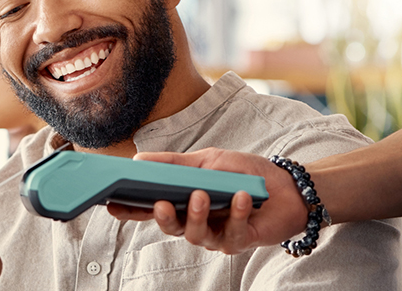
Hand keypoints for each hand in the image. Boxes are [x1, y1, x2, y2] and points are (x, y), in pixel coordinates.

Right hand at [106, 148, 307, 253]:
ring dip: (197, 215)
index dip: (129, 210)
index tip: (111, 204)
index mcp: (183, 202)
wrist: (289, 186)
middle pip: (169, 227)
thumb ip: (174, 163)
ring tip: (202, 195)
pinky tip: (239, 197)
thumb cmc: (247, 173)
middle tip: (160, 203)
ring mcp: (216, 235)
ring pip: (195, 235)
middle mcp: (195, 222)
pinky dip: (234, 213)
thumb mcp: (208, 160)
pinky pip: (231, 233)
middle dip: (162, 217)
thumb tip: (138, 159)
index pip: (150, 209)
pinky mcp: (240, 241)